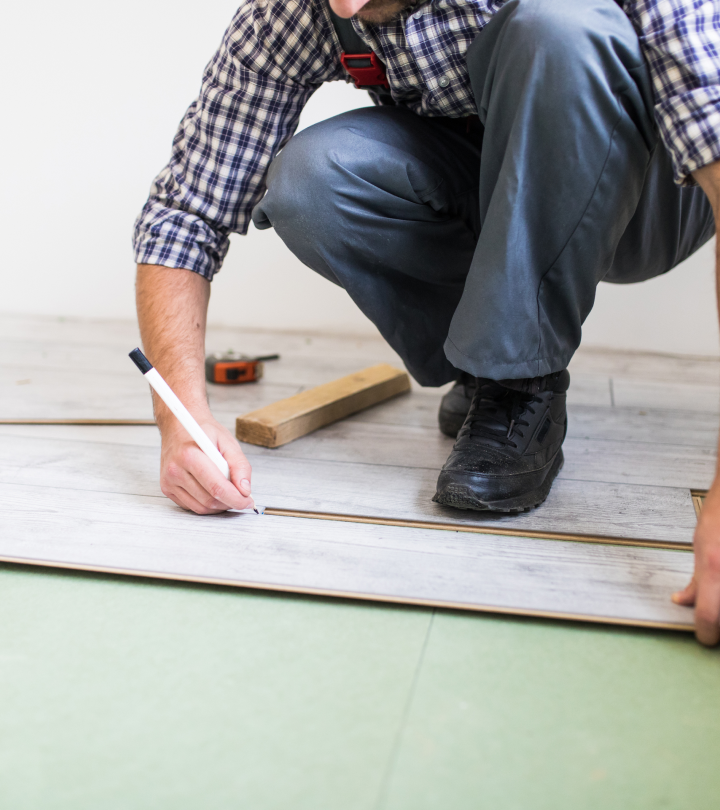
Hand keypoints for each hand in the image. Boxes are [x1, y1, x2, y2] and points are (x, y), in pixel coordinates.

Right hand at [159, 416, 254, 513]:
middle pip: (209, 500)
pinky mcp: (167, 488)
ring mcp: (169, 481)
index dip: (236, 499)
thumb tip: (245, 490)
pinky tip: (214, 493)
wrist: (179, 426)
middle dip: (230, 503)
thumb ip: (240, 465)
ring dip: (219, 506)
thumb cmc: (204, 432)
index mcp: (190, 456)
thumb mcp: (228, 442)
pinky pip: (191, 506)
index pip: (217, 487)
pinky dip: (207, 504)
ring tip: (229, 494)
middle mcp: (175, 470)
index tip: (248, 502)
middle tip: (242, 498)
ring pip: (201, 507)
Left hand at [672, 482, 719, 644]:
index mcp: (715, 568)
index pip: (708, 618)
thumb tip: (683, 601)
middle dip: (719, 621)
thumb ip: (696, 579)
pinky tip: (719, 576)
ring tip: (714, 588)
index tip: (705, 636)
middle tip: (713, 619)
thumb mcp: (701, 544)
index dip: (705, 633)